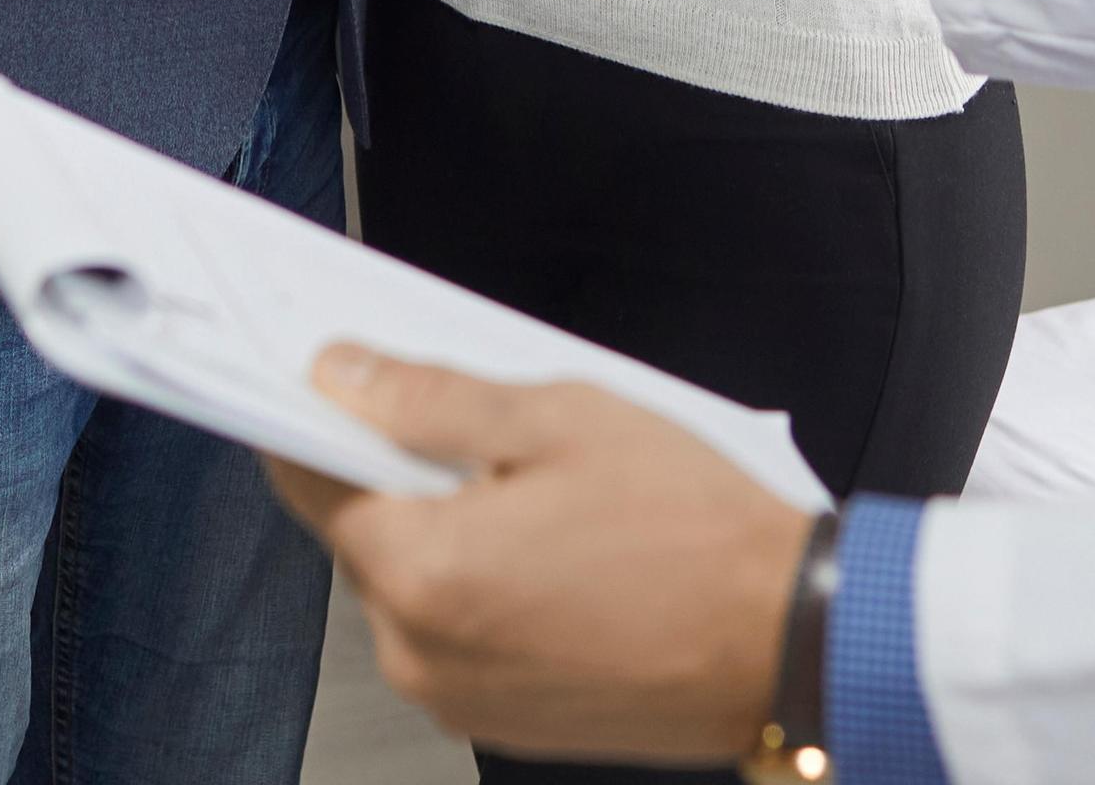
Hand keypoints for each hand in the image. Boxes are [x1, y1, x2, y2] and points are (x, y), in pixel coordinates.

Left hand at [267, 350, 807, 765]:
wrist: (788, 642)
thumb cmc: (692, 531)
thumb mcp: (556, 418)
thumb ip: (430, 397)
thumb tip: (341, 373)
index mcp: (423, 573)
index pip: (306, 480)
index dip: (308, 417)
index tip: (317, 375)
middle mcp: (422, 653)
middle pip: (362, 533)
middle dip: (397, 470)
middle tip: (471, 420)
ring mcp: (460, 699)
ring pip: (410, 583)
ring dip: (446, 529)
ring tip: (533, 486)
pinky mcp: (502, 721)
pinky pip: (456, 633)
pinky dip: (481, 584)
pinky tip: (550, 547)